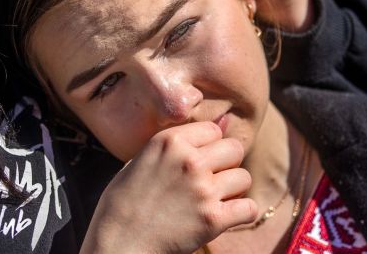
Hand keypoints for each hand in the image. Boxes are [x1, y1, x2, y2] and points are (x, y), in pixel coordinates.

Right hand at [80, 122, 255, 253]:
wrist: (118, 240)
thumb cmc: (124, 201)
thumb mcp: (140, 160)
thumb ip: (174, 145)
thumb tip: (218, 126)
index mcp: (169, 141)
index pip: (213, 129)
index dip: (209, 145)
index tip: (200, 159)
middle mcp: (189, 160)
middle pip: (234, 149)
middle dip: (226, 163)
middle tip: (211, 179)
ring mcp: (203, 190)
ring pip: (243, 177)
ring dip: (233, 189)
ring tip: (214, 199)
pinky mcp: (213, 219)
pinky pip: (248, 207)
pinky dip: (241, 213)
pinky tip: (226, 216)